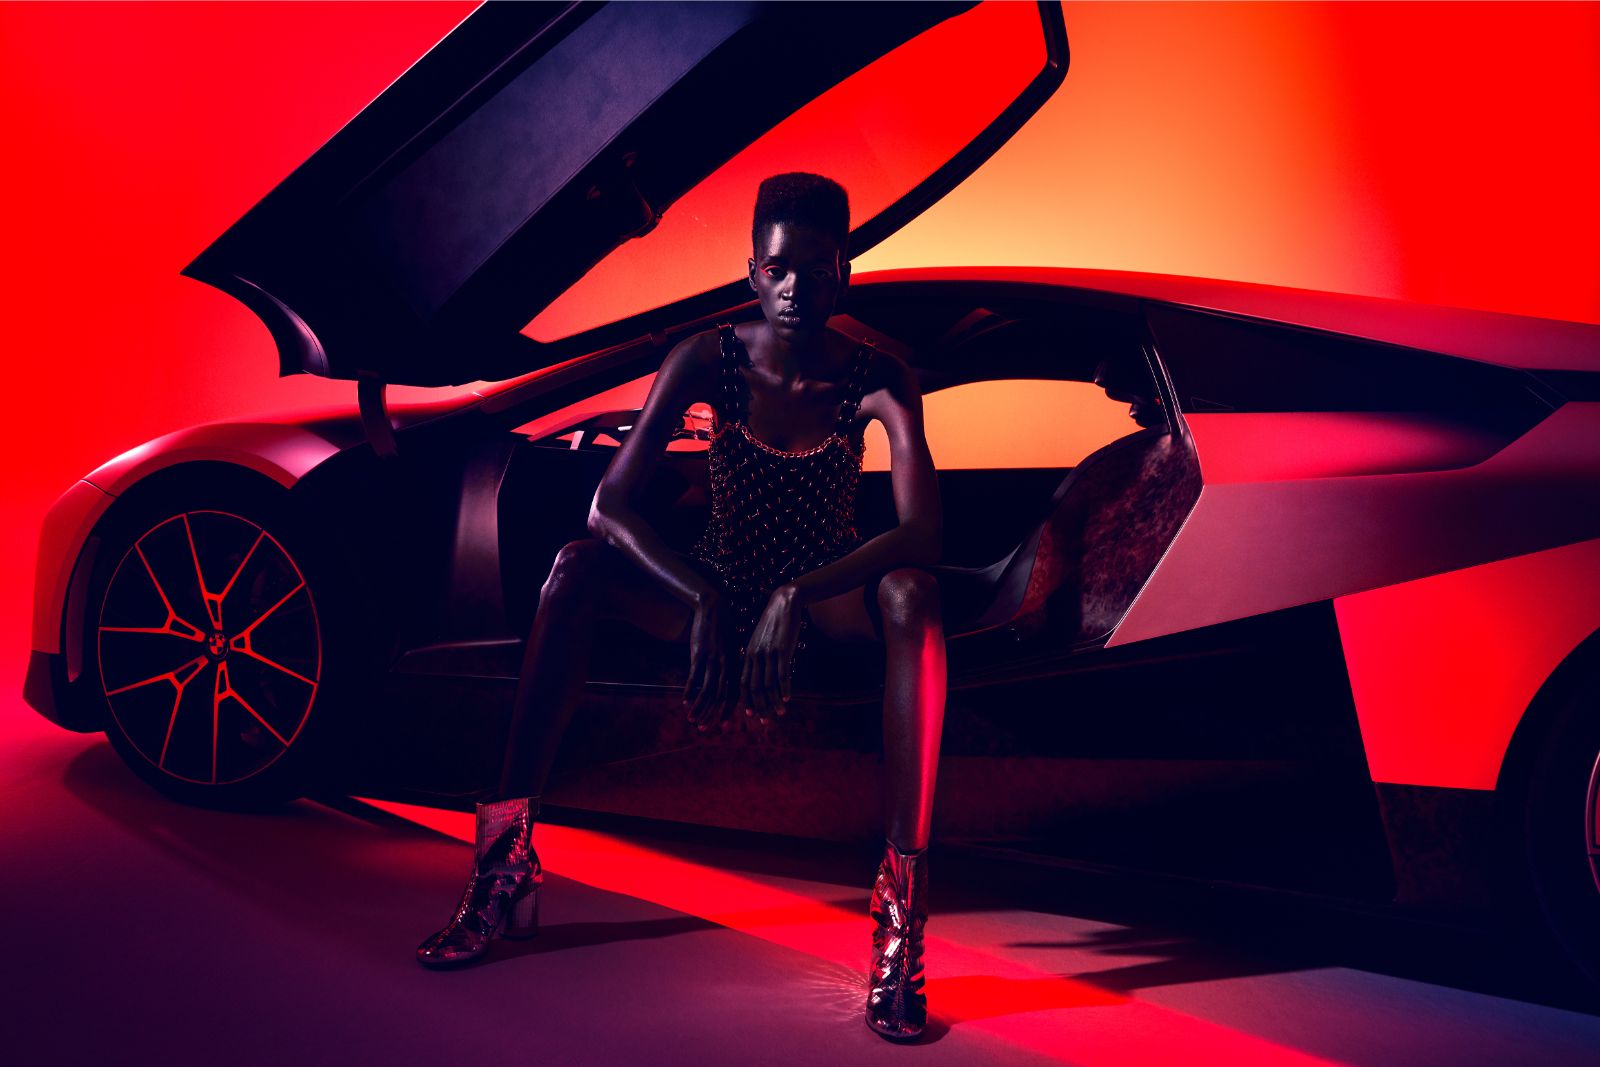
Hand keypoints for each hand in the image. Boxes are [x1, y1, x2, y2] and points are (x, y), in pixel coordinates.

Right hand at [683, 590, 731, 730]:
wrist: (714, 608)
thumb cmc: (724, 629)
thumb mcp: (732, 648)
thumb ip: (730, 666)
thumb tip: (727, 684)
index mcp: (736, 665)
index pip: (734, 694)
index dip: (730, 712)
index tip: (725, 727)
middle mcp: (726, 666)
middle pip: (720, 697)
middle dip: (712, 716)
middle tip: (704, 729)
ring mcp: (712, 661)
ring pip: (706, 691)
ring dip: (699, 708)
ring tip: (692, 720)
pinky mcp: (699, 655)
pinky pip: (693, 678)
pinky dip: (688, 692)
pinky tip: (683, 701)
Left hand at [738, 584, 801, 723]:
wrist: (784, 602)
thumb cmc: (773, 623)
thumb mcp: (760, 640)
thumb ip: (758, 657)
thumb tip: (760, 674)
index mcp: (747, 655)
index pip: (743, 683)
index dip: (746, 700)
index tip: (750, 715)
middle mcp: (755, 656)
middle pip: (754, 688)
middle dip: (759, 707)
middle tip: (766, 721)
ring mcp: (768, 653)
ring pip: (768, 684)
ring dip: (773, 702)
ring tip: (780, 714)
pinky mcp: (782, 650)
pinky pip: (782, 674)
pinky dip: (784, 689)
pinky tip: (787, 698)